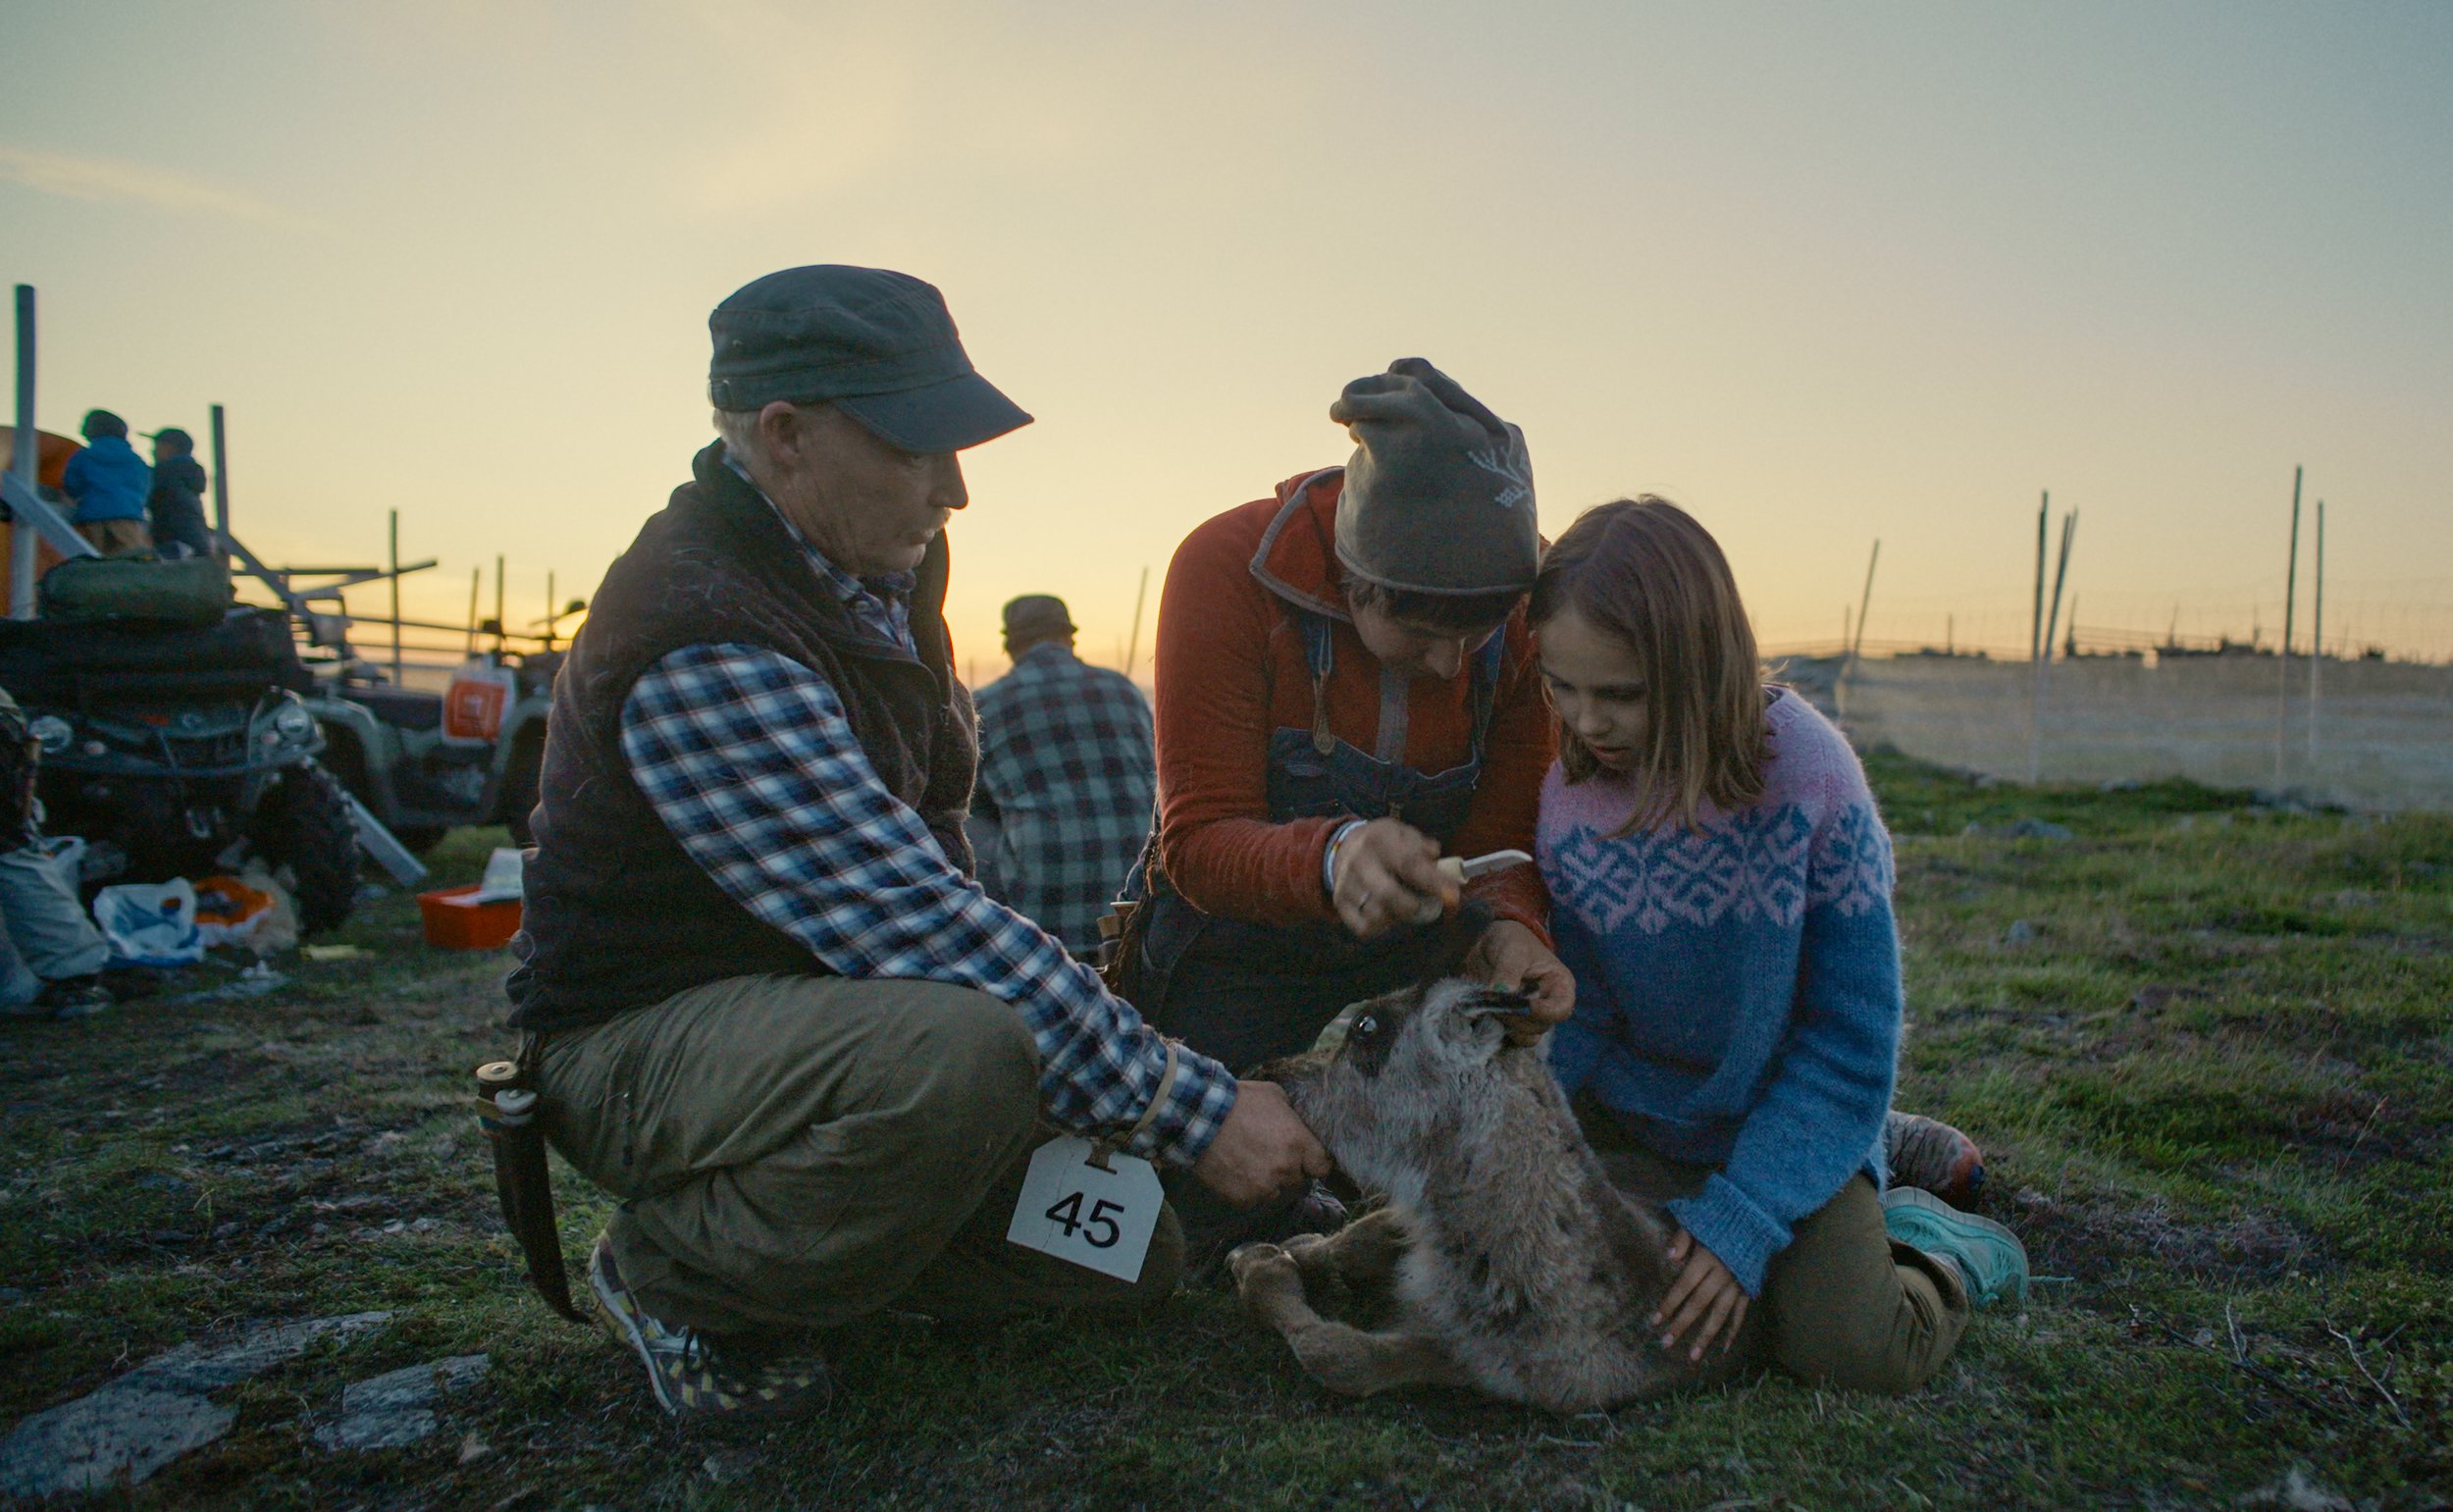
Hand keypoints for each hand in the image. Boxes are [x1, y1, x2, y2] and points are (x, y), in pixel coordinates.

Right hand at [1191, 1081, 1333, 1206]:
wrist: (1201, 1118)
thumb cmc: (1239, 1102)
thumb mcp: (1274, 1095)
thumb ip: (1292, 1115)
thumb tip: (1298, 1124)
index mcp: (1299, 1144)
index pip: (1322, 1167)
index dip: (1315, 1162)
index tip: (1307, 1158)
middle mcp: (1286, 1169)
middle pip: (1298, 1179)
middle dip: (1288, 1168)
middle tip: (1269, 1153)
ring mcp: (1264, 1187)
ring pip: (1276, 1190)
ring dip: (1268, 1180)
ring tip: (1249, 1161)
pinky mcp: (1243, 1198)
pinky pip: (1253, 1198)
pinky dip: (1247, 1188)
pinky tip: (1236, 1170)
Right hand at [1329, 818, 1451, 939]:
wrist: (1343, 845)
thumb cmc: (1383, 843)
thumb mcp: (1403, 833)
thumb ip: (1424, 849)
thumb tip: (1443, 867)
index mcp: (1380, 840)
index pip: (1409, 864)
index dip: (1433, 882)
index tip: (1453, 896)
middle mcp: (1360, 862)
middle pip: (1388, 894)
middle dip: (1414, 907)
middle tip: (1427, 907)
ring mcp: (1347, 884)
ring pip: (1376, 915)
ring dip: (1397, 917)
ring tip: (1402, 906)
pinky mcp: (1340, 903)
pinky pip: (1364, 929)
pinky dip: (1381, 928)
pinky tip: (1387, 915)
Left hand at [1462, 919, 1575, 1043]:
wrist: (1489, 942)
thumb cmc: (1511, 940)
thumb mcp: (1512, 949)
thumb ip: (1508, 971)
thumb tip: (1501, 992)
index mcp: (1558, 986)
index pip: (1561, 1010)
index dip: (1544, 1012)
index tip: (1525, 1004)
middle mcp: (1546, 1006)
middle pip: (1538, 1026)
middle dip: (1515, 1016)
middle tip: (1494, 999)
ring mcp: (1527, 1018)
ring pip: (1523, 1037)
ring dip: (1503, 1025)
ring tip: (1487, 1005)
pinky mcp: (1508, 1023)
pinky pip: (1505, 1039)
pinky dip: (1492, 1032)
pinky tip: (1481, 1016)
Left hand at [1653, 1228, 1749, 1362]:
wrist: (1757, 1218)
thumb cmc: (1720, 1220)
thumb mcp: (1698, 1221)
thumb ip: (1683, 1238)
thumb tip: (1669, 1257)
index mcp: (1706, 1257)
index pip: (1684, 1285)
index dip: (1669, 1303)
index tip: (1655, 1320)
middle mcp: (1722, 1274)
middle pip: (1699, 1303)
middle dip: (1682, 1324)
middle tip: (1666, 1343)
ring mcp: (1737, 1283)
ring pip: (1720, 1314)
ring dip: (1706, 1335)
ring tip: (1693, 1355)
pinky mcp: (1749, 1288)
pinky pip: (1741, 1313)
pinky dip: (1733, 1331)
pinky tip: (1724, 1348)